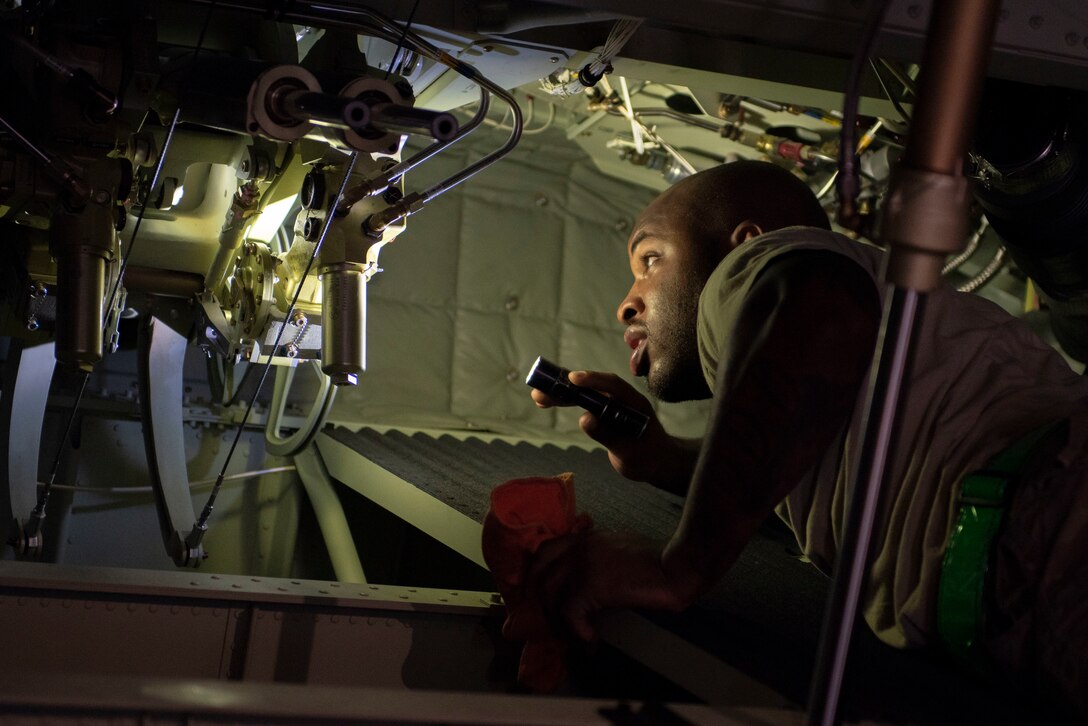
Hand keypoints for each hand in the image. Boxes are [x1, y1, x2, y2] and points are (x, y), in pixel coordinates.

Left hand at [506, 529, 691, 642]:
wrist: (678, 566)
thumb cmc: (656, 563)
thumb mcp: (618, 553)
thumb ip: (597, 562)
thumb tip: (584, 594)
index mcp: (585, 538)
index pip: (544, 553)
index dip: (536, 579)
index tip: (542, 603)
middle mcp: (579, 546)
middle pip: (540, 575)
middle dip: (542, 605)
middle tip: (556, 628)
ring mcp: (584, 562)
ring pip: (550, 595)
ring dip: (560, 623)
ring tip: (577, 638)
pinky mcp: (593, 582)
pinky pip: (570, 612)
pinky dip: (577, 631)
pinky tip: (592, 639)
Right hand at [530, 370, 695, 493]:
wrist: (656, 464)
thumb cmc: (648, 458)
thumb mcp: (628, 451)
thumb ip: (607, 435)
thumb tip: (584, 419)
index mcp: (633, 402)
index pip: (612, 385)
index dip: (592, 380)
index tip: (572, 379)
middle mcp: (621, 398)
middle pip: (592, 387)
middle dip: (566, 387)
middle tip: (540, 391)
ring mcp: (611, 404)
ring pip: (584, 394)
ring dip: (562, 394)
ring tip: (538, 397)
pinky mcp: (603, 412)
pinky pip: (583, 403)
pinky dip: (567, 402)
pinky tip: (549, 402)